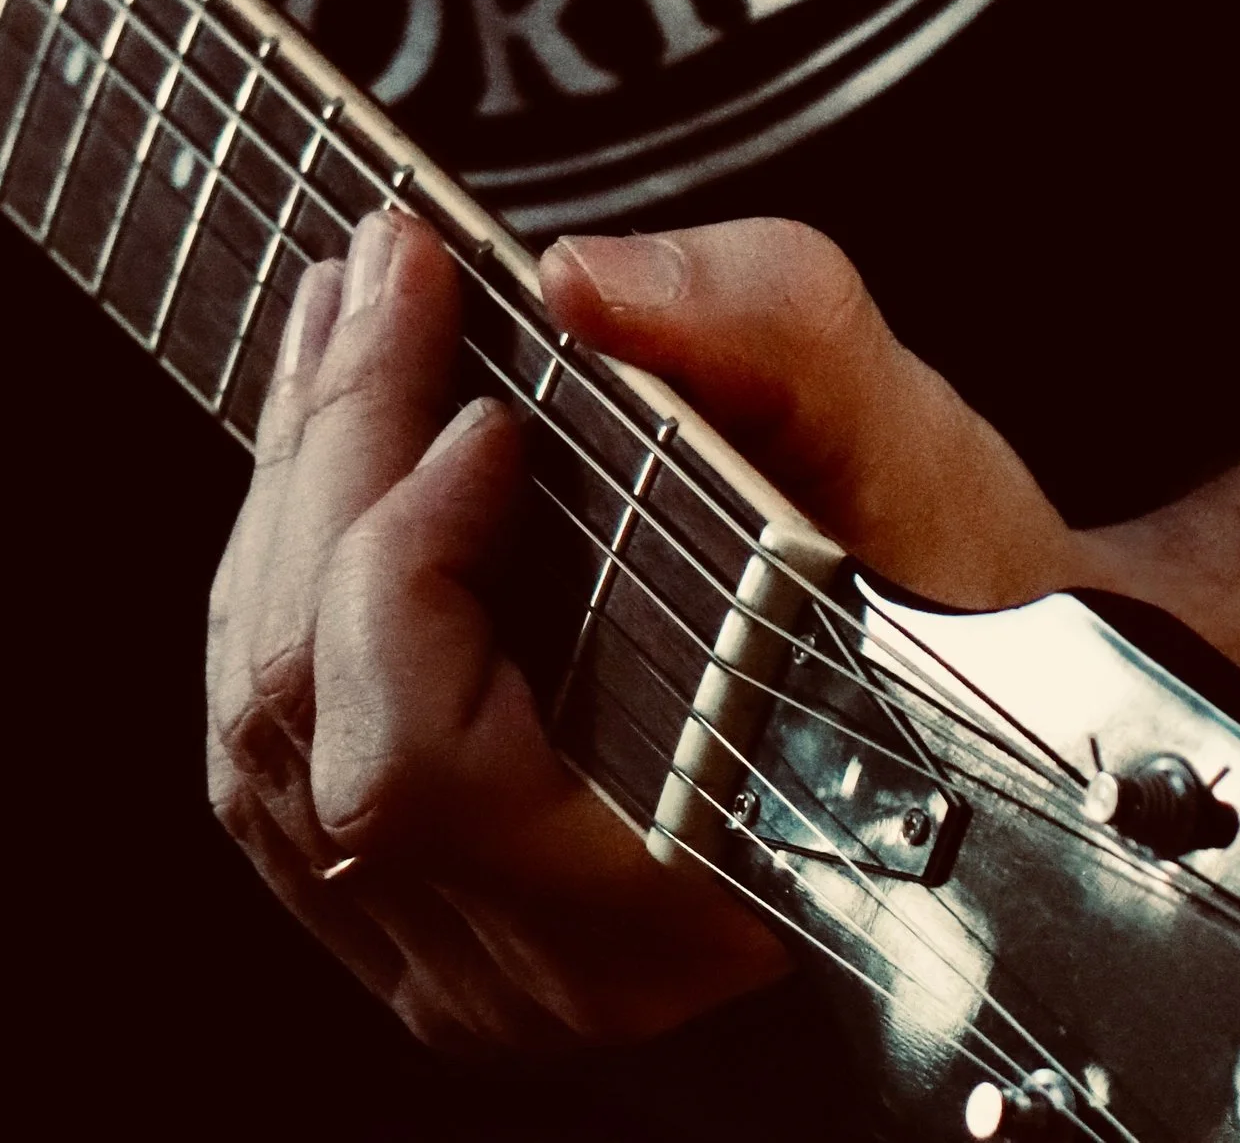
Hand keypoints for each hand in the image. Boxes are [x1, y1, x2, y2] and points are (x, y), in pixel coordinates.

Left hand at [207, 208, 1087, 1057]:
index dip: (409, 561)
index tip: (486, 399)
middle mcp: (541, 968)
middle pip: (312, 717)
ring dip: (286, 498)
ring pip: (263, 733)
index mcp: (673, 896)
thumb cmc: (949, 597)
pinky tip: (327, 436)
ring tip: (343, 316)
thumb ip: (759, 328)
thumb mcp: (900, 436)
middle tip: (380, 271)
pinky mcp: (413, 919)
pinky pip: (272, 753)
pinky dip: (280, 575)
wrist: (975, 709)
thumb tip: (580, 280)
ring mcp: (458, 960)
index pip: (422, 763)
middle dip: (328, 461)